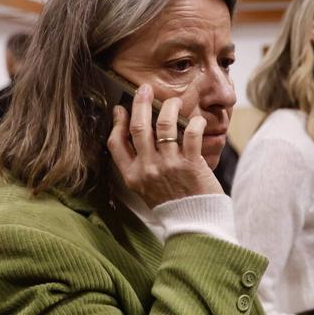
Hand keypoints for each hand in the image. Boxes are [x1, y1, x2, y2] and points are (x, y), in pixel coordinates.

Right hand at [106, 83, 222, 206]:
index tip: (121, 108)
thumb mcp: (146, 190)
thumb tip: (140, 139)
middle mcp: (147, 169)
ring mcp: (168, 166)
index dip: (117, 122)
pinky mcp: (191, 165)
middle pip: (139, 128)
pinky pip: (191, 134)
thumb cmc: (173, 205)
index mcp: (132, 176)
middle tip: (145, 89)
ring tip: (173, 102)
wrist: (194, 225)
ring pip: (164, 126)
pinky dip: (194, 123)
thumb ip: (140, 167)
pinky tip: (197, 120)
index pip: (116, 143)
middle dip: (141, 103)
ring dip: (169, 108)